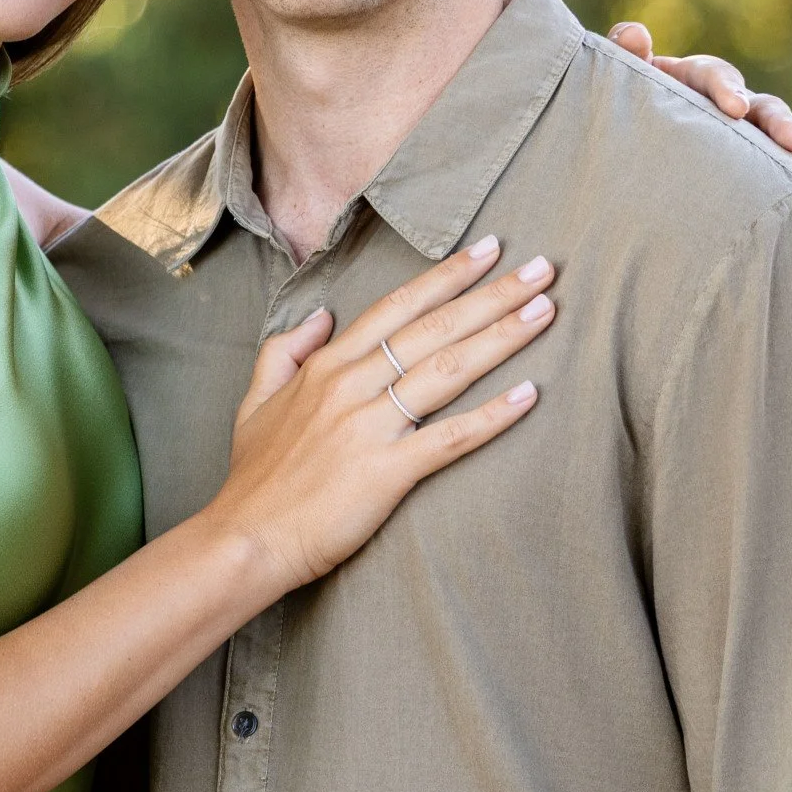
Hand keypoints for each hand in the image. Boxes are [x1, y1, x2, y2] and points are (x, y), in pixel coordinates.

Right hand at [205, 236, 553, 594]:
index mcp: (326, 366)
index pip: (397, 306)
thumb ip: (286, 351)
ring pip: (447, 369)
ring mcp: (370, 427)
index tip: (488, 251)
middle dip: (492, 294)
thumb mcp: (255, 401)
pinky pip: (450, 437)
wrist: (245, 540)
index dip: (446, 275)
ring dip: (502, 336)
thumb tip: (321, 315)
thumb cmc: (254, 478)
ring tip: (545, 310)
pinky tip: (530, 395)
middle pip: (434, 327)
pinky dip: (493, 415)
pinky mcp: (387, 472)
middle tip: (542, 267)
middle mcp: (351, 385)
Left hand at [606, 21, 791, 196]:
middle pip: (763, 106)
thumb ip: (628, 58)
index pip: (714, 76)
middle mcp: (734, 102)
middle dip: (780, 122)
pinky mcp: (763, 162)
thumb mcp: (623, 83)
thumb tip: (634, 33)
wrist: (636, 139)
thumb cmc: (629, 106)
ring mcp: (752, 132)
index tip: (733, 108)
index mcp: (697, 79)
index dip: (725, 88)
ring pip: (786, 141)